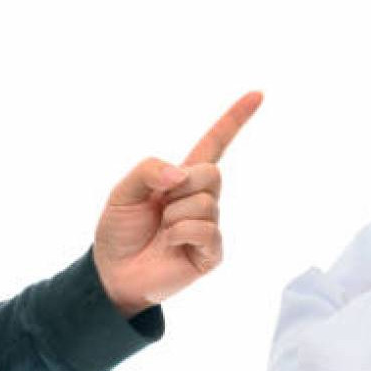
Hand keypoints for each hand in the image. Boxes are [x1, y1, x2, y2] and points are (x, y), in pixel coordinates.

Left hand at [93, 92, 263, 316]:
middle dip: (182, 185)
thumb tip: (181, 175)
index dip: (235, 119)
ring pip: (205, 203)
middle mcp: (201, 200)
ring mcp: (209, 227)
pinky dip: (181, 233)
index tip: (258, 94)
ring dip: (174, 215)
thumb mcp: (122, 192)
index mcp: (182, 179)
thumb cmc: (119, 232)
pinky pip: (206, 230)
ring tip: (162, 231)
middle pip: (212, 173)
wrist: (112, 274)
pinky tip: (170, 244)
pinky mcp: (211, 253)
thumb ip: (147, 170)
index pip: (215, 144)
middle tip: (161, 206)